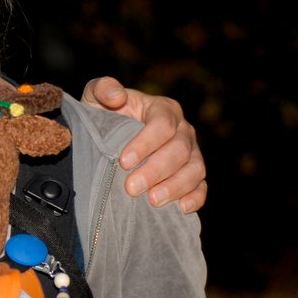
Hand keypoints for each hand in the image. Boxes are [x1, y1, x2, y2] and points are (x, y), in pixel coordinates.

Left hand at [80, 77, 206, 212]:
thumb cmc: (104, 114)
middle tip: (132, 188)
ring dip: (175, 186)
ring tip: (152, 200)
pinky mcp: (193, 173)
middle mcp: (182, 129)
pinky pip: (201, 185)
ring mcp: (191, 152)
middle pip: (179, 150)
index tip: (123, 161)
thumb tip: (116, 96)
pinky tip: (182, 208)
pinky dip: (195, 197)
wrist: (109, 138)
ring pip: (194, 168)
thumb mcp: (96, 97)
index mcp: (163, 108)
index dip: (145, 143)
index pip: (162, 124)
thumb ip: (103, 89)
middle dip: (155, 170)